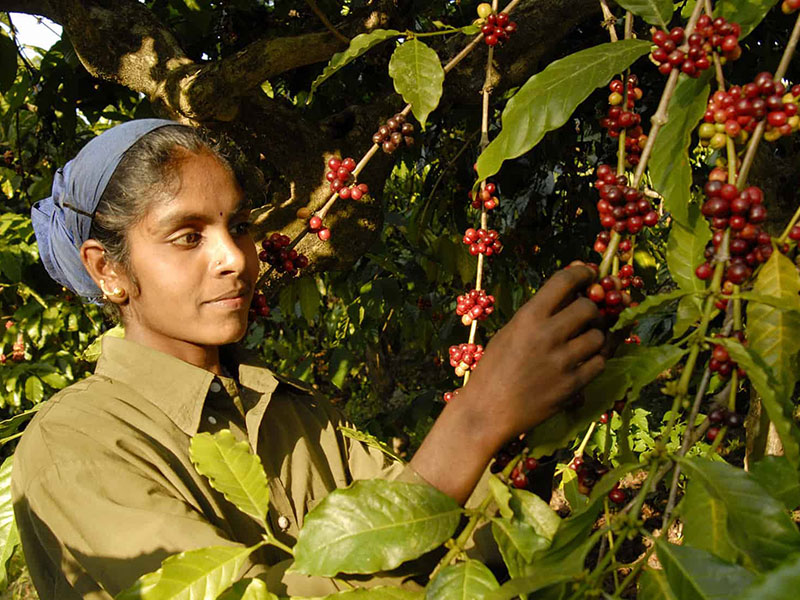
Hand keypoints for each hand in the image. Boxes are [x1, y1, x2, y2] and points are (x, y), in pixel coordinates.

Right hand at [460, 264, 605, 450]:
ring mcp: (562, 361)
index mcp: (528, 317)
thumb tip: (572, 290)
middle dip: (591, 309)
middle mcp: (548, 335)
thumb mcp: (510, 332)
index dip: (583, 273)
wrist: (488, 411)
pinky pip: (600, 363)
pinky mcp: (573, 385)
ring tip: (582, 342)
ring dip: (594, 336)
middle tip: (585, 317)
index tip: (588, 276)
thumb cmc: (494, 368)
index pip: (566, 281)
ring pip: (599, 336)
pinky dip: (596, 359)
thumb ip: (539, 313)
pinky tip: (584, 360)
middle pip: (590, 308)